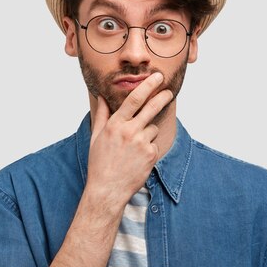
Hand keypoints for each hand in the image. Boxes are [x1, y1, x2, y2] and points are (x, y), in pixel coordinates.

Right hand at [85, 72, 173, 210]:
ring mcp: (141, 143)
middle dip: (162, 97)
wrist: (107, 189)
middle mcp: (129, 131)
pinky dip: (149, 149)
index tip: (156, 77)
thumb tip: (102, 97)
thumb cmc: (100, 163)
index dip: (147, 86)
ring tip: (133, 149)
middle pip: (151, 108)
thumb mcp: (96, 137)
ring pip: (152, 129)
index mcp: (115, 124)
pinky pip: (154, 144)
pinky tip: (137, 159)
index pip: (134, 99)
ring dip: (147, 134)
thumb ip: (102, 115)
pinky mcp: (151, 155)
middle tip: (169, 91)